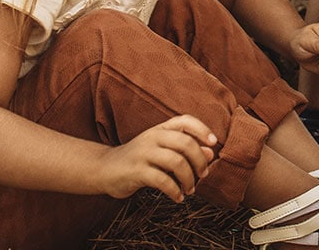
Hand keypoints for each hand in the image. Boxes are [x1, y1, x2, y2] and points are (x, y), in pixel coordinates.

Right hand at [97, 114, 217, 201]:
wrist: (104, 168)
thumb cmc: (139, 159)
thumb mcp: (161, 149)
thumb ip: (184, 149)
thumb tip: (210, 153)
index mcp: (160, 128)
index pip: (185, 120)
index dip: (203, 129)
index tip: (214, 144)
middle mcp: (152, 137)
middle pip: (186, 143)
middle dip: (200, 161)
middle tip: (203, 175)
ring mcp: (143, 153)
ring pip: (176, 162)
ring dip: (189, 179)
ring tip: (190, 190)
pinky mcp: (136, 171)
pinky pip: (162, 181)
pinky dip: (175, 191)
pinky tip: (177, 197)